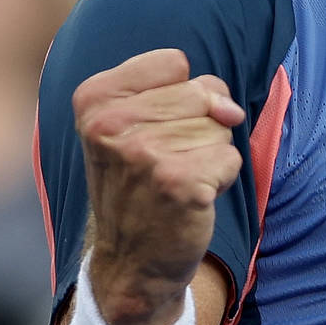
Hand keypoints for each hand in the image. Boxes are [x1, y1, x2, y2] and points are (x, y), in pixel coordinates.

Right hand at [73, 48, 244, 324]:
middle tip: (167, 162)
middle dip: (200, 127)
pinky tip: (192, 199)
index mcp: (94, 99)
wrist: (131, 261)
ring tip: (177, 180)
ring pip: (220, 125)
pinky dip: (222, 179)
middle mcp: (111, 124)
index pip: (174, 62)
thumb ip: (188, 92)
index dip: (180, 96)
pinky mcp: (179, 183)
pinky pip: (231, 157)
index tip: (152, 130)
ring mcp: (144, 154)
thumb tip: (230, 110)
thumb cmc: (141, 185)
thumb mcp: (138, 125)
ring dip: (210, 154)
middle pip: (202, 92)